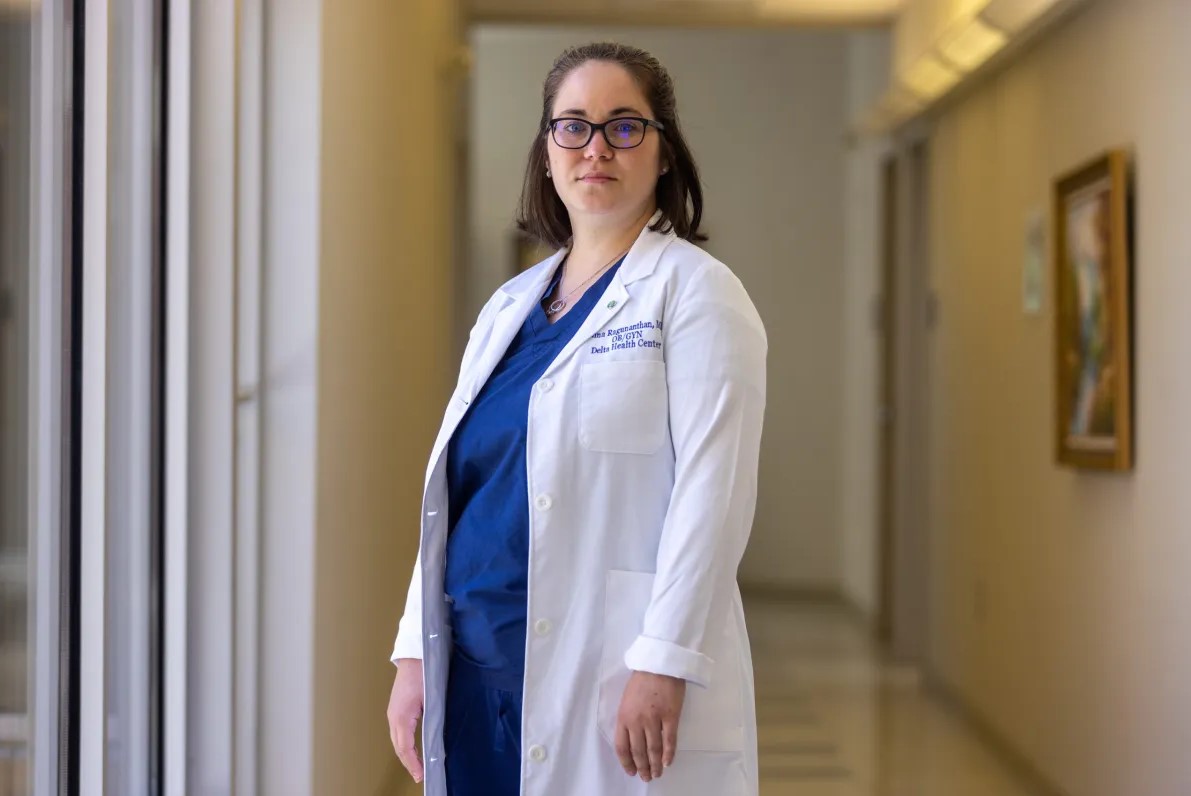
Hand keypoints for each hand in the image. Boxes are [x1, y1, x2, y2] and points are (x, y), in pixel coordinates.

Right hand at [387, 658, 424, 782]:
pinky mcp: (396, 710)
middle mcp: (394, 718)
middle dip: (409, 763)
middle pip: (399, 747)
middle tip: (420, 775)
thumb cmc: (424, 675)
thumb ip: (432, 719)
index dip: (413, 763)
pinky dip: (404, 745)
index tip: (421, 775)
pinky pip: (398, 733)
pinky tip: (412, 749)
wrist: (414, 658)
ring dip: (405, 755)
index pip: (405, 748)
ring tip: (416, 767)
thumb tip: (437, 737)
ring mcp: (393, 714)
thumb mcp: (430, 699)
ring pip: (397, 741)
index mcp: (401, 717)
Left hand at [614, 670, 685, 781]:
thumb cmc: (642, 680)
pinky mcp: (670, 716)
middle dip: (642, 767)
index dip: (626, 762)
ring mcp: (654, 719)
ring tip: (657, 774)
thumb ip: (627, 719)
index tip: (631, 771)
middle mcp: (636, 721)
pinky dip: (668, 754)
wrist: (659, 664)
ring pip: (653, 749)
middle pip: (638, 752)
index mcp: (623, 716)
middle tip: (646, 777)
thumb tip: (631, 739)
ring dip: (655, 765)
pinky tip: (667, 763)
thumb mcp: (627, 699)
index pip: (622, 747)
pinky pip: (669, 740)